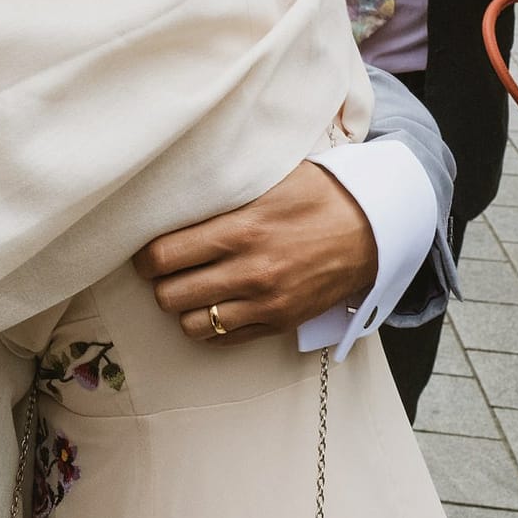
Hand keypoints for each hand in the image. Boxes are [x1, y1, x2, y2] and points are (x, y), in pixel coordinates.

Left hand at [132, 161, 377, 343]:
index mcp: (241, 230)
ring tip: (189, 288)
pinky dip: (210, 326)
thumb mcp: (267, 178)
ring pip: (191, 324)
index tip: (148, 251)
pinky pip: (224, 339)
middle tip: (166, 270)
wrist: (373, 228)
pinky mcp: (280, 322)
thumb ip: (221, 188)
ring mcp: (266, 302)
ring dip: (183, 307)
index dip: (145, 256)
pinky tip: (213, 305)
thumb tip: (171, 186)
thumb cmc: (315, 194)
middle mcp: (250, 271)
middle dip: (160, 282)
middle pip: (169, 295)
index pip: (163, 256)